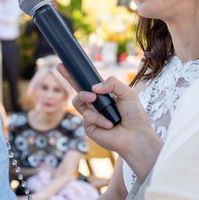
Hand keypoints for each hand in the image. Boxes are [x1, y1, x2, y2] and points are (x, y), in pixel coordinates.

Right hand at [60, 65, 162, 180]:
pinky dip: (98, 118)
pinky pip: (87, 117)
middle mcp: (95, 105)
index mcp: (104, 95)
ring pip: (78, 101)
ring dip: (85, 97)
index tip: (64, 64)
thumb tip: (94, 87)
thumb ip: (112, 83)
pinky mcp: (89, 128)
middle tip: (61, 68)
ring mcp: (91, 116)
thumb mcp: (127, 93)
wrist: (137, 135)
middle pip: (77, 89)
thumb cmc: (134, 115)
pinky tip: (109, 124)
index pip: (88, 82)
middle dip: (68, 77)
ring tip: (94, 100)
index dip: (77, 74)